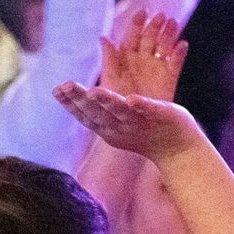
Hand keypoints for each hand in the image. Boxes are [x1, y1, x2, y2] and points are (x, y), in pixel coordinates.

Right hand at [54, 83, 205, 162]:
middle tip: (66, 85)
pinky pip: (150, 111)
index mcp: (109, 128)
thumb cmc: (144, 130)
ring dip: (108, 102)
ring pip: (121, 112)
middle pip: (98, 114)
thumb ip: (103, 105)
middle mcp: (122, 127)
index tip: (56, 89)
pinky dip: (141, 105)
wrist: (176, 147)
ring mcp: (141, 124)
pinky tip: (132, 98)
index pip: (86, 116)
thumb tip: (85, 91)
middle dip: (81, 100)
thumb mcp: (119, 118)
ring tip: (94, 91)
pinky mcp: (161, 118)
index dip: (70, 104)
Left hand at [100, 11, 188, 101]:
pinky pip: (175, 63)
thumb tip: (103, 37)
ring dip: (169, 34)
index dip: (137, 24)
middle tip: (162, 16)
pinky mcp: (169, 79)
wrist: (133, 126)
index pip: (132, 36)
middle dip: (155, 26)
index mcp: (126, 58)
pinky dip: (179, 54)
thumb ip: (109, 59)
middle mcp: (142, 60)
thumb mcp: (111, 80)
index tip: (143, 11)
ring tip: (173, 23)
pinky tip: (183, 44)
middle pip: (150, 38)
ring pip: (164, 46)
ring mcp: (156, 68)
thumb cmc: (116, 106)